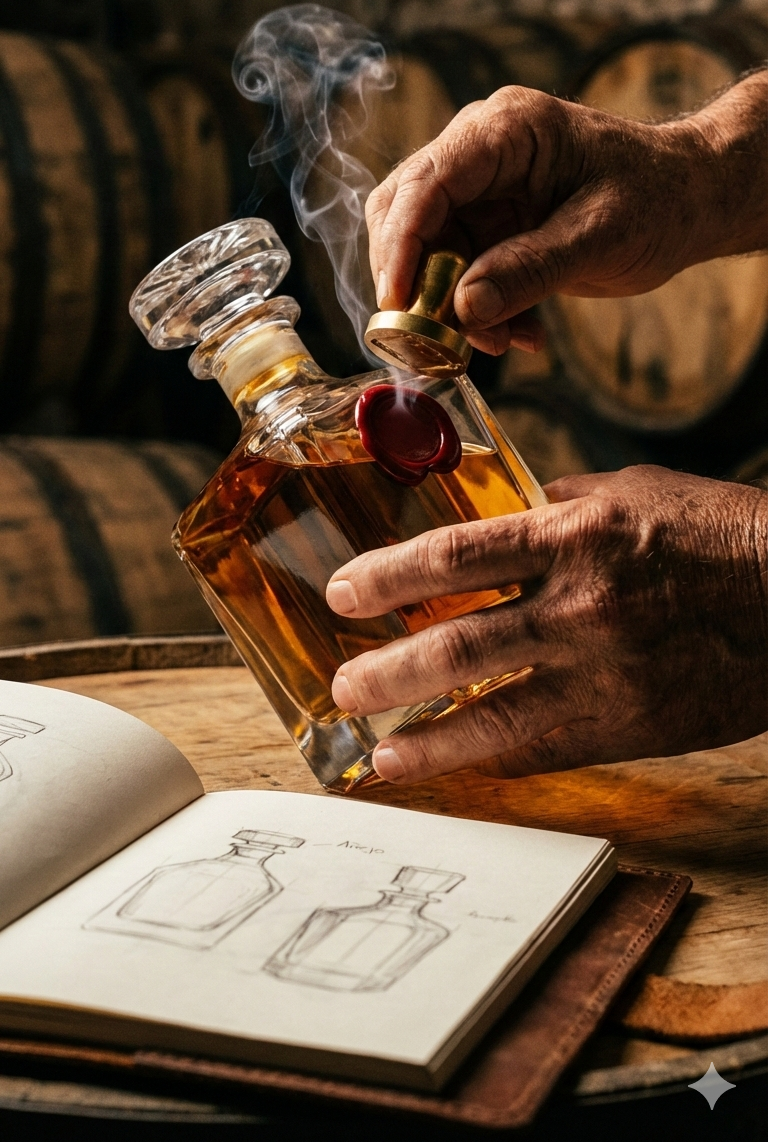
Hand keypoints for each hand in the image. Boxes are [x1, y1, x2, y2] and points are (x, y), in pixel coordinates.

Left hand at [326, 467, 766, 783]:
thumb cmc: (719, 533)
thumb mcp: (634, 492)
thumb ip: (559, 504)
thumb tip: (504, 509)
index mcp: (575, 536)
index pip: (454, 558)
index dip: (386, 578)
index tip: (343, 594)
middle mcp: (581, 607)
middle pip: (456, 647)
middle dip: (386, 672)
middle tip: (344, 687)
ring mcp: (606, 674)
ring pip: (492, 718)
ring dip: (425, 738)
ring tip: (379, 753)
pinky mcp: (631, 725)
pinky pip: (546, 751)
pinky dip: (494, 761)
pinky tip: (457, 765)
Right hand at [365, 73, 767, 354]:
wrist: (690, 201)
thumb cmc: (659, 199)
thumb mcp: (602, 236)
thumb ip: (531, 269)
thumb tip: (464, 307)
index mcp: (506, 129)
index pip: (427, 181)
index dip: (402, 244)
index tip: (398, 302)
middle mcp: (479, 150)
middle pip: (404, 212)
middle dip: (414, 281)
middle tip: (430, 338)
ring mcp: (480, 188)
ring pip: (424, 250)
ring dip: (447, 305)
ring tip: (496, 342)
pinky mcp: (486, 223)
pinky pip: (455, 271)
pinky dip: (475, 310)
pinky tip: (518, 333)